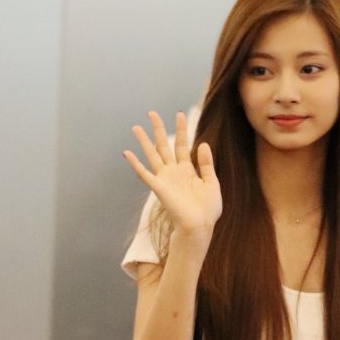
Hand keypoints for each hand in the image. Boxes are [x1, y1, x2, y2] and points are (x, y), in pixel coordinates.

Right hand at [123, 111, 221, 241]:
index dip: (181, 129)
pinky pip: (144, 173)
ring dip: (144, 141)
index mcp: (188, 170)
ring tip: (137, 127)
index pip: (182, 144)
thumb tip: (203, 143)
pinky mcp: (158, 187)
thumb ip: (206, 163)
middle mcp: (174, 172)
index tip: (180, 114)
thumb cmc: (208, 209)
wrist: (200, 225)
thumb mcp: (212, 182)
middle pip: (164, 145)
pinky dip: (135, 163)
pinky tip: (127, 153)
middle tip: (152, 113)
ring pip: (152, 155)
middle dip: (158, 129)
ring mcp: (165, 178)